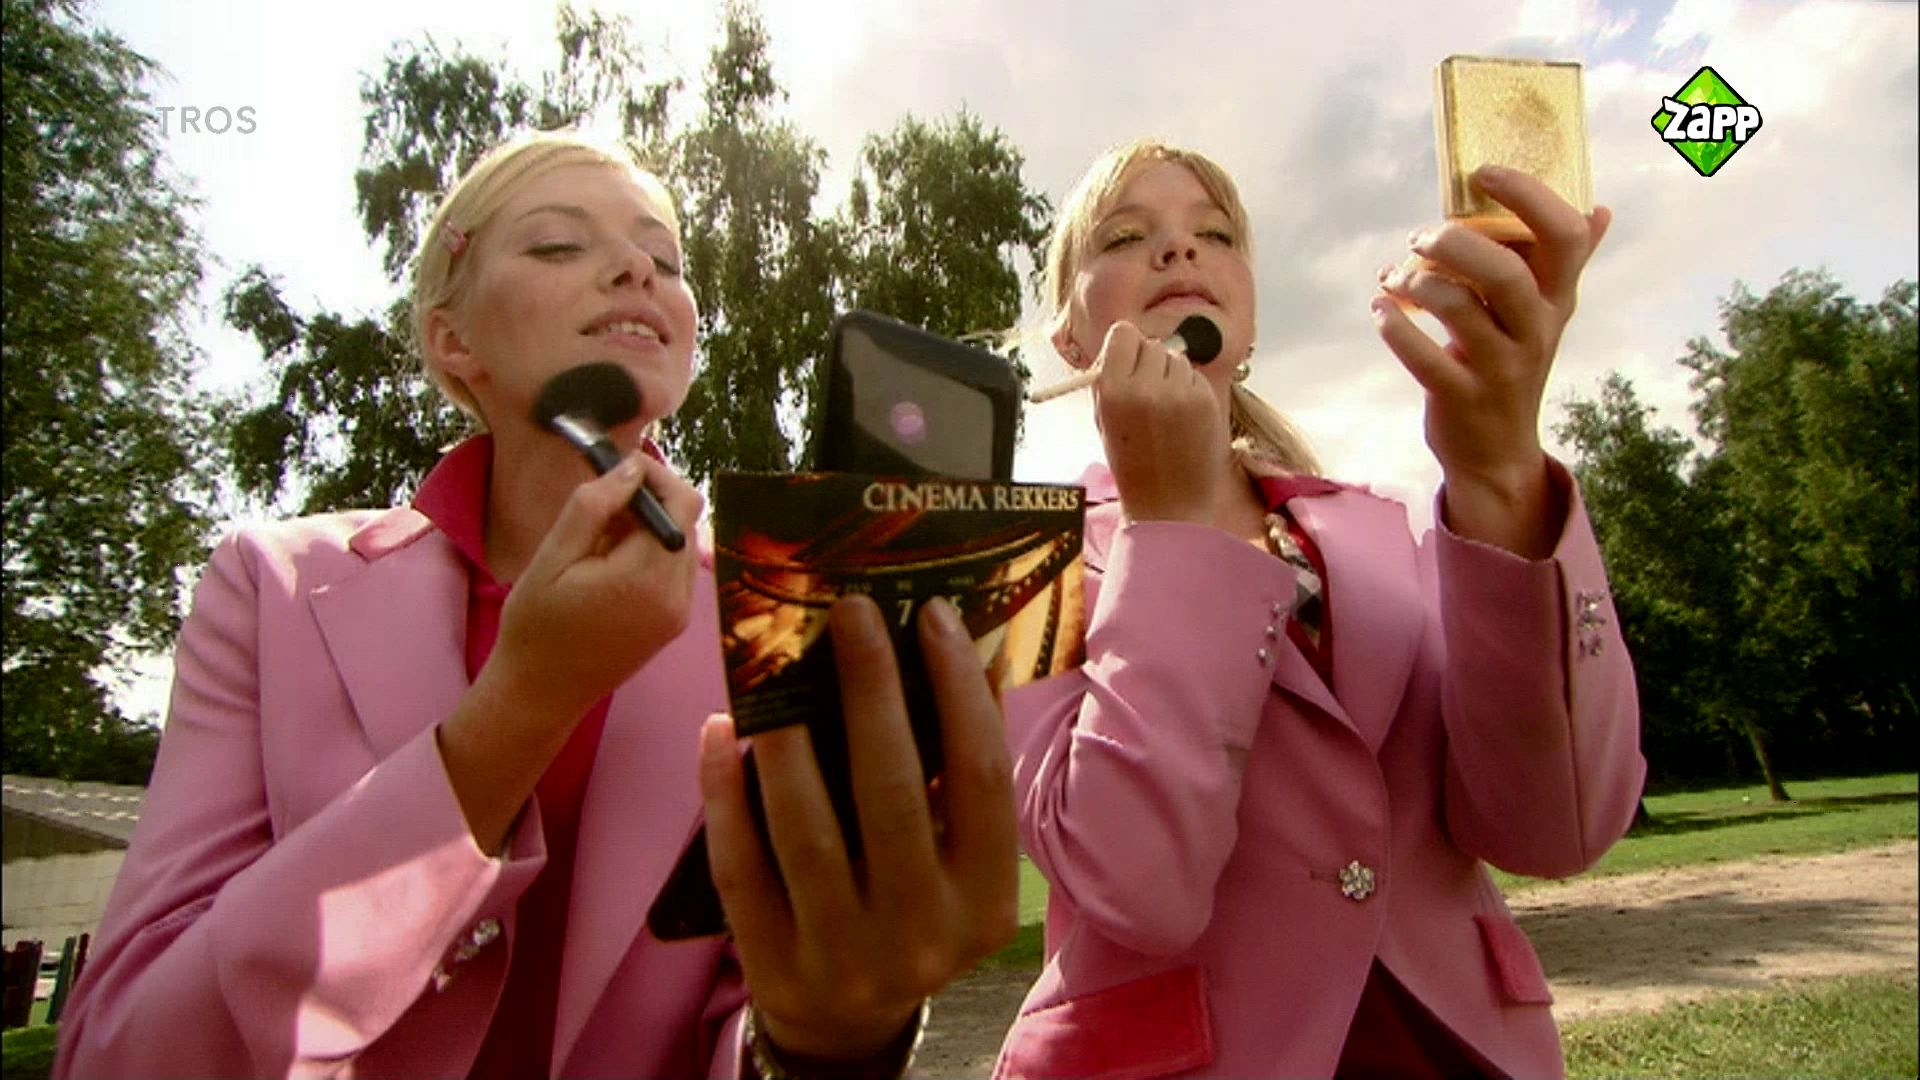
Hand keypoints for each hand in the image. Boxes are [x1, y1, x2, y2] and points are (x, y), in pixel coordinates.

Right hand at [486, 452, 703, 715]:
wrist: (540, 693)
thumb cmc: (535, 627)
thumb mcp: (552, 558)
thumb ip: (593, 508)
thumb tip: (630, 469)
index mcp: (648, 578)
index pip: (681, 502)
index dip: (654, 475)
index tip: (616, 469)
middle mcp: (677, 596)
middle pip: (686, 520)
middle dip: (649, 501)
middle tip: (600, 506)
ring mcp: (679, 613)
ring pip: (681, 543)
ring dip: (649, 528)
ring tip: (599, 541)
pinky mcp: (674, 622)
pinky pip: (675, 569)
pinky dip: (650, 554)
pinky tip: (610, 566)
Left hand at [699, 595, 1017, 1062]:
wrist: (849, 1022)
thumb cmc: (911, 908)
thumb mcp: (958, 861)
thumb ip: (962, 777)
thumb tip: (962, 651)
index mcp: (983, 900)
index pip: (981, 779)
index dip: (959, 692)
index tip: (934, 614)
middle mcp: (922, 933)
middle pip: (894, 796)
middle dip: (872, 692)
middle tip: (851, 611)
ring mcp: (844, 955)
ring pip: (809, 834)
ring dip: (789, 742)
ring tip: (778, 669)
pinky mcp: (773, 964)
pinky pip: (740, 868)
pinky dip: (724, 796)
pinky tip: (719, 733)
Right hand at [1092, 320, 1231, 524]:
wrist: (1169, 506)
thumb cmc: (1132, 464)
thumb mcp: (1104, 421)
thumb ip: (1110, 380)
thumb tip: (1124, 343)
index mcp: (1112, 391)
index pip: (1123, 333)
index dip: (1126, 348)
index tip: (1129, 365)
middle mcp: (1145, 387)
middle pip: (1151, 344)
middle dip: (1150, 364)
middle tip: (1150, 394)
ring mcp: (1179, 393)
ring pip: (1176, 358)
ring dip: (1172, 375)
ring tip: (1168, 410)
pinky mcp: (1206, 401)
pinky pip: (1195, 376)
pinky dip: (1191, 389)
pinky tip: (1186, 418)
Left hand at [1373, 165, 1610, 554]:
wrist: (1496, 451)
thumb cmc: (1512, 362)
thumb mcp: (1544, 314)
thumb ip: (1563, 263)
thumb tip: (1599, 208)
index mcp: (1558, 298)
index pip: (1566, 235)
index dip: (1529, 196)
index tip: (1484, 173)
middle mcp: (1536, 329)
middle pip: (1506, 272)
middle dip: (1454, 244)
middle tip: (1419, 237)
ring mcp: (1501, 367)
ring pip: (1460, 309)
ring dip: (1416, 283)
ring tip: (1393, 279)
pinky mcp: (1462, 397)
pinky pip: (1425, 358)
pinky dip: (1394, 327)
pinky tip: (1381, 309)